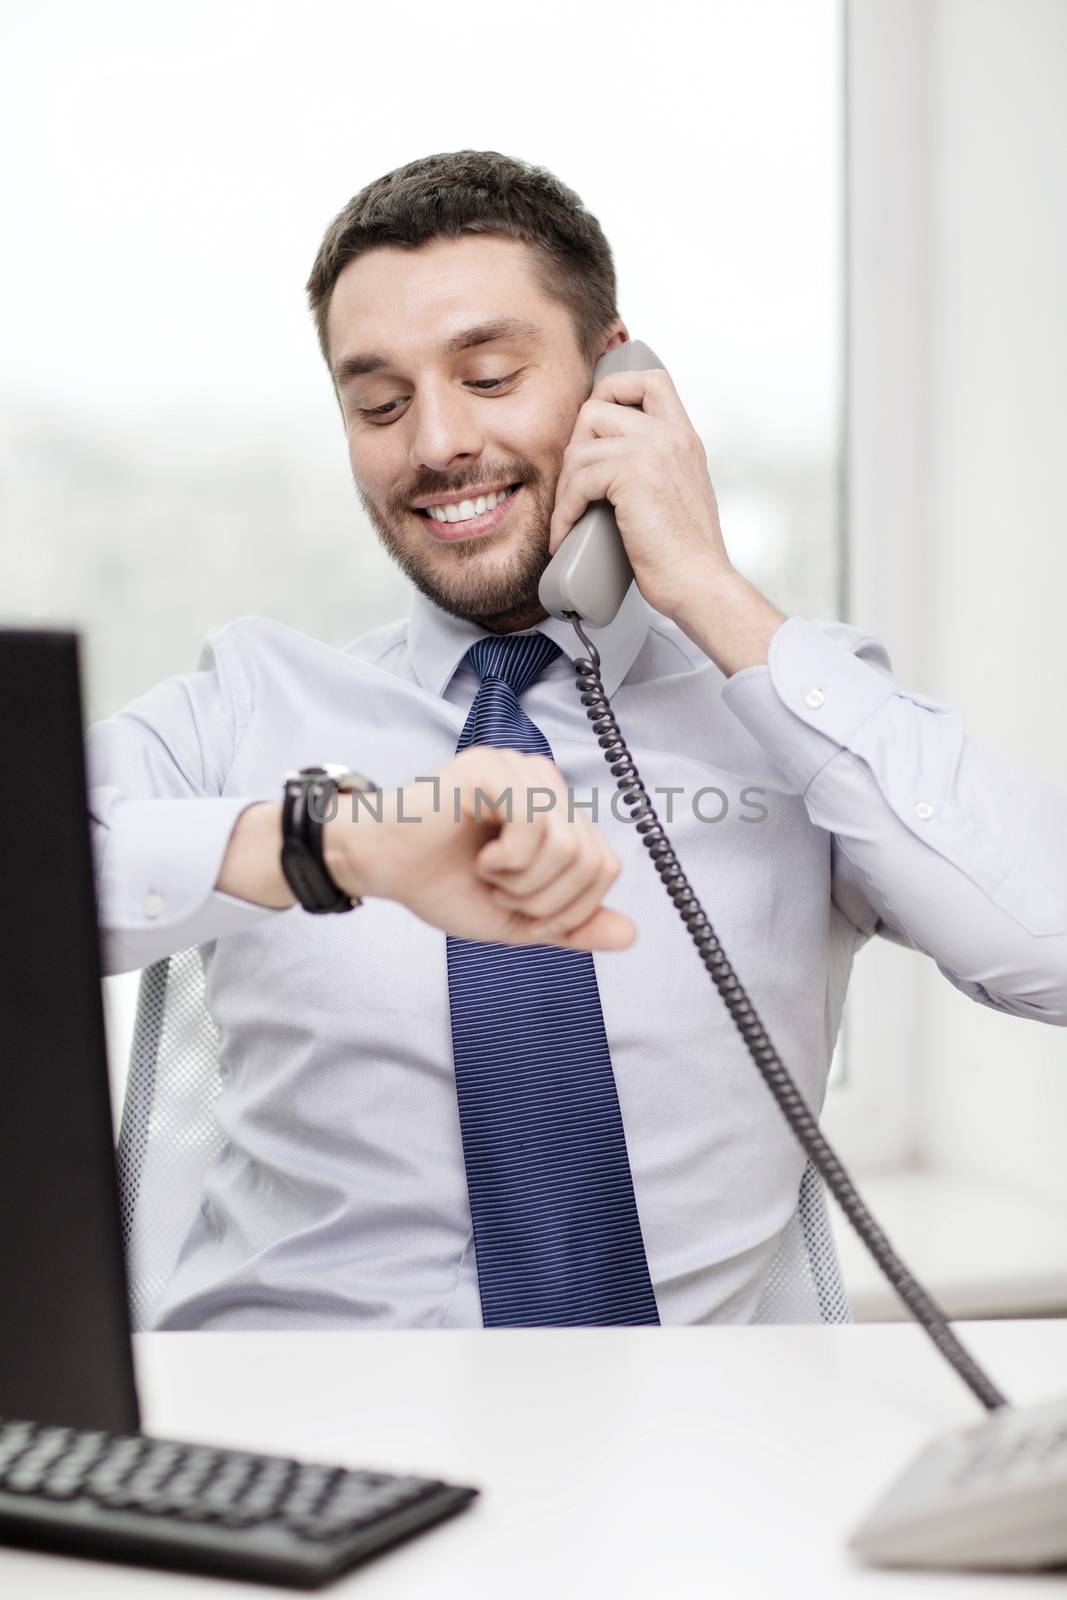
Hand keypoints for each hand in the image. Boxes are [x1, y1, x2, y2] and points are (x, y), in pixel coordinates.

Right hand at [324, 747, 635, 951]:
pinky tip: (481, 855)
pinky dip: (508, 859)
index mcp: (558, 814)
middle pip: (591, 861)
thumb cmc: (442, 883)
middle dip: (543, 900)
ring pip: (568, 846)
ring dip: (523, 880)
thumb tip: (631, 935)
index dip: (567, 908)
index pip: (605, 868)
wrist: (383, 868)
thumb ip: (572, 925)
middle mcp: (548, 784)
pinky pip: (536, 825)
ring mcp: (523, 770)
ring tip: (488, 871)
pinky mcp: (495, 768)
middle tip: (499, 889)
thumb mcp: (519, 919)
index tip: (519, 905)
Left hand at [547, 365, 732, 621]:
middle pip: (596, 407)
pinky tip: (567, 533)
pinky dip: (565, 511)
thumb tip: (605, 469)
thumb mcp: (677, 496)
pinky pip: (579, 479)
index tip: (593, 432)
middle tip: (574, 488)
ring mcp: (654, 450)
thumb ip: (655, 470)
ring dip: (564, 489)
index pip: (649, 381)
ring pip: (579, 448)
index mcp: (684, 438)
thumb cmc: (685, 556)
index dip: (611, 392)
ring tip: (568, 520)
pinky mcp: (634, 474)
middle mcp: (671, 436)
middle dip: (574, 450)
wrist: (700, 584)